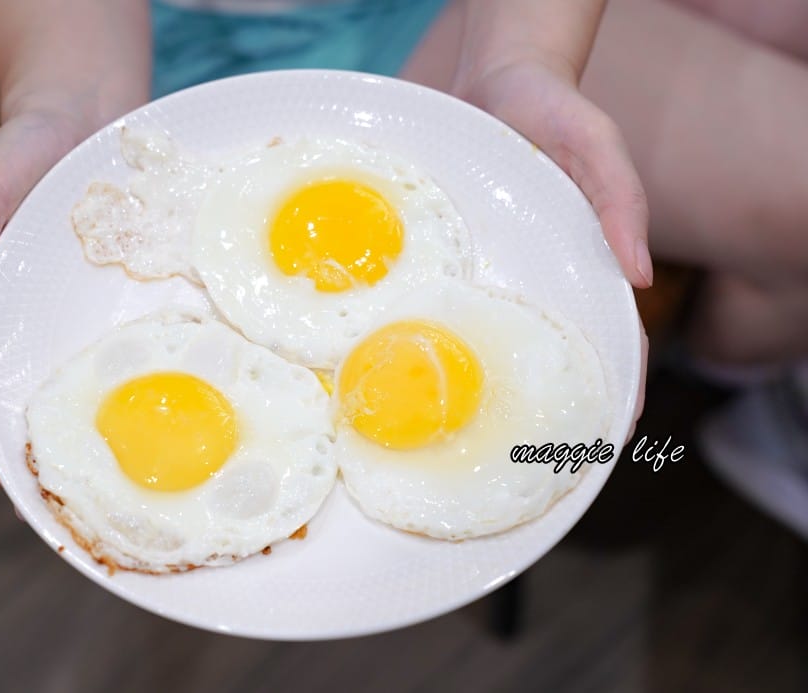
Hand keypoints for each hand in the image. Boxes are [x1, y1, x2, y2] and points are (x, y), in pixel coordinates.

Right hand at [0, 108, 94, 485]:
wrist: (86, 113)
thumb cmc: (19, 156)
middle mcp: (26, 316)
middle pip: (22, 394)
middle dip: (32, 447)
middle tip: (54, 498)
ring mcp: (70, 309)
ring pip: (71, 377)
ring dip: (79, 423)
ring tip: (101, 472)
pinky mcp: (113, 296)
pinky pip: (117, 343)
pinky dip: (123, 376)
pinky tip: (146, 405)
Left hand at [455, 59, 650, 438]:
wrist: (491, 81)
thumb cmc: (556, 112)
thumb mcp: (597, 145)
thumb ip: (622, 200)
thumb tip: (639, 276)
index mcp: (586, 268)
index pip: (613, 343)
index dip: (613, 393)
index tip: (606, 442)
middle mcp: (541, 282)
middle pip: (548, 357)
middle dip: (546, 409)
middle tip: (531, 466)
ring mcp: (496, 277)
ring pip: (493, 343)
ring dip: (485, 388)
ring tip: (470, 440)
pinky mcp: (455, 262)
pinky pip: (447, 306)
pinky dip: (439, 338)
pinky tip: (416, 372)